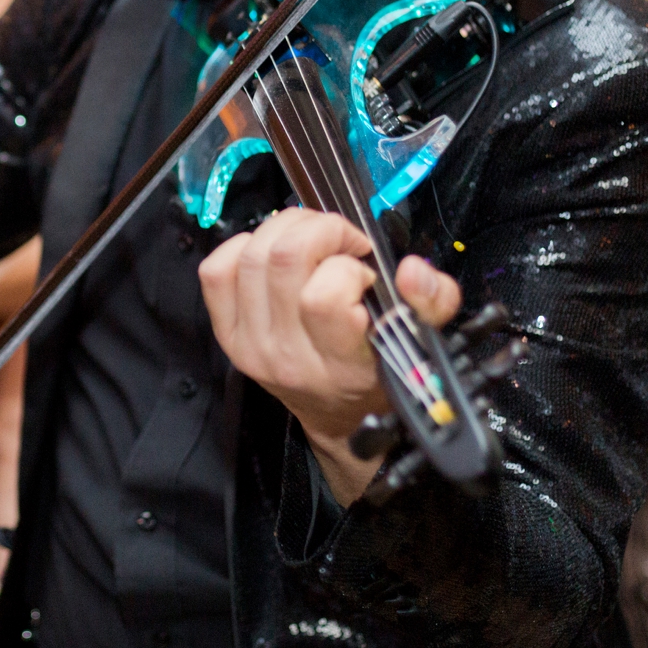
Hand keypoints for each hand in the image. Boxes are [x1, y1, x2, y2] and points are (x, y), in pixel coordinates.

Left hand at [200, 208, 459, 496]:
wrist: (340, 417)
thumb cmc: (380, 373)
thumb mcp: (420, 343)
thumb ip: (431, 303)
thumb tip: (411, 269)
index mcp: (342, 363)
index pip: (324, 298)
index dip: (347, 268)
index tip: (364, 271)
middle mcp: (290, 356)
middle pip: (284, 260)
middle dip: (320, 230)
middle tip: (342, 242)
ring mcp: (251, 346)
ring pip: (252, 255)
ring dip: (288, 230)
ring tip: (314, 240)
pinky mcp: (227, 335)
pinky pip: (216, 270)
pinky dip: (244, 247)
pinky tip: (275, 254)